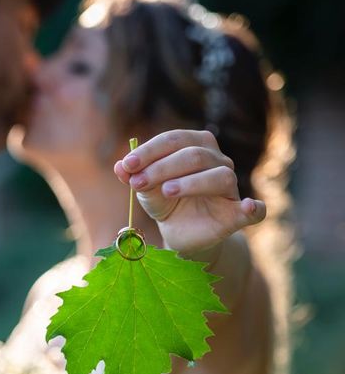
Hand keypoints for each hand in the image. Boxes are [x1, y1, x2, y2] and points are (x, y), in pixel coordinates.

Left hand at [114, 130, 265, 257]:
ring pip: (218, 176)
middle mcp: (217, 161)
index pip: (173, 140)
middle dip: (162, 167)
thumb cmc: (166, 202)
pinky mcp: (237, 214)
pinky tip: (248, 207)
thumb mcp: (146, 190)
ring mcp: (230, 187)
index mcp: (195, 146)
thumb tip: (119, 167)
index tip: (127, 165)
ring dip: (191, 183)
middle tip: (138, 183)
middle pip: (194, 155)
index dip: (149, 151)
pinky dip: (253, 208)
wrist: (181, 233)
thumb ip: (134, 177)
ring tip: (166, 191)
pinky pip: (254, 210)